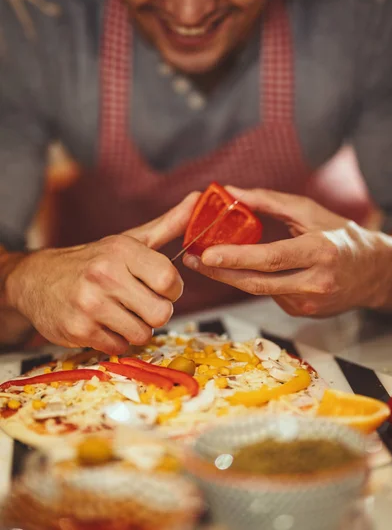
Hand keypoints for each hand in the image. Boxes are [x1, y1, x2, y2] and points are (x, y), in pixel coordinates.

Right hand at [6, 193, 198, 353]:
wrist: (37, 280)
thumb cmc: (93, 260)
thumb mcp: (129, 240)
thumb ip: (168, 225)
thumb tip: (198, 200)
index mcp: (121, 250)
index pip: (169, 279)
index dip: (172, 289)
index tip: (160, 286)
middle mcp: (104, 274)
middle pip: (161, 313)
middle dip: (156, 311)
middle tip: (141, 303)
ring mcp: (89, 304)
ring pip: (142, 334)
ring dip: (137, 328)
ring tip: (121, 312)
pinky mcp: (78, 330)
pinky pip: (119, 347)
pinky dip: (117, 340)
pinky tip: (104, 324)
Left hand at [183, 187, 391, 316]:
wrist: (374, 273)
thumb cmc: (342, 236)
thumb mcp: (310, 211)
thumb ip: (269, 202)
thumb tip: (232, 193)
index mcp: (320, 252)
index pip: (272, 258)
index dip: (237, 258)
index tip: (207, 254)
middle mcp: (315, 282)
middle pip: (258, 283)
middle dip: (220, 273)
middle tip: (193, 261)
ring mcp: (309, 303)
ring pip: (260, 292)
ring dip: (231, 277)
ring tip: (207, 262)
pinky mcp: (304, 313)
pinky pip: (270, 296)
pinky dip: (254, 281)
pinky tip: (247, 270)